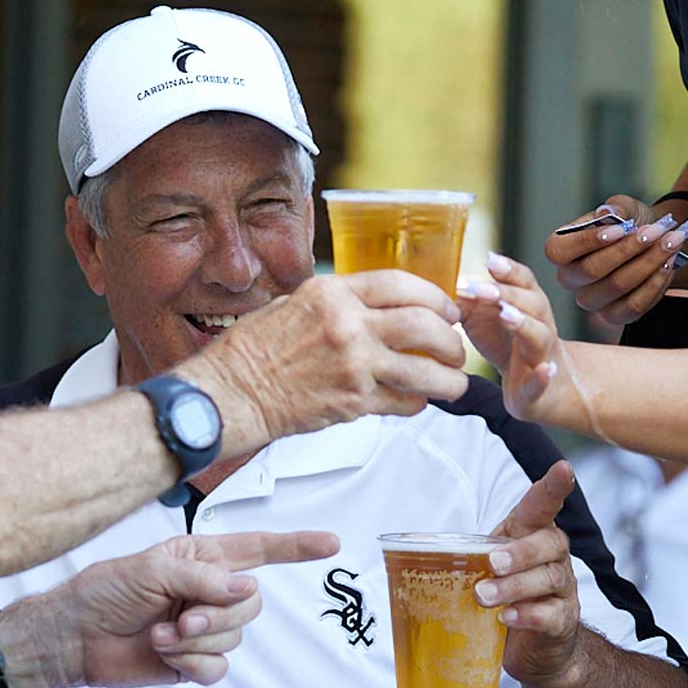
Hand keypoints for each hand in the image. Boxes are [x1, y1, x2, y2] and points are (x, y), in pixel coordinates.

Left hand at [52, 529, 339, 687]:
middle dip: (219, 615)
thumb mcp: (153, 569)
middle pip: (251, 603)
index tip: (329, 545)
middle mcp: (208, 589)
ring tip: (163, 635)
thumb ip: (204, 577)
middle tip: (184, 617)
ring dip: (197, 640)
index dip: (295, 547)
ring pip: (235, 637)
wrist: (77, 637)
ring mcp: (203, 626)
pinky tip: (167, 655)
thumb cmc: (104, 591)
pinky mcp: (194, 660)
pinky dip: (192, 664)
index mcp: (202, 556)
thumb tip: (244, 588)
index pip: (258, 548)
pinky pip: (219, 667)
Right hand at [187, 271, 468, 449]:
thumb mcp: (293, 303)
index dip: (435, 296)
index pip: (401, 284)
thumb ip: (337, 302)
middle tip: (456, 348)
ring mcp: (353, 366)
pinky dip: (417, 403)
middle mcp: (348, 325)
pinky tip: (417, 401)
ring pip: (425, 371)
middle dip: (450, 339)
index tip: (447, 309)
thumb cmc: (254, 349)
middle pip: (425, 325)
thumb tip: (376, 305)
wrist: (232, 393)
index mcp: (332, 293)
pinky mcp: (353, 402)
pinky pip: (404, 402)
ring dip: (449, 379)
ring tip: (454, 383)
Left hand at [457, 252, 569, 421]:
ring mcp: (540, 356)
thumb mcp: (485, 320)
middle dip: (509, 294)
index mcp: (526, 306)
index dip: (509, 270)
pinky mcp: (535, 389)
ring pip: (540, 337)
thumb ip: (467, 302)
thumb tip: (439, 285)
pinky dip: (543, 377)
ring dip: (525, 324)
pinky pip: (542, 382)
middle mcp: (539, 326)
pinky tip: (546, 369)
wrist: (535, 389)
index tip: (489, 260)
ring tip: (506, 316)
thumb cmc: (507, 347)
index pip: (524, 281)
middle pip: (534, 304)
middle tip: (481, 290)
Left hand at [476, 460, 581, 684]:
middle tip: (492, 562)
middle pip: (549, 542)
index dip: (553, 487)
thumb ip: (460, 553)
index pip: (543, 505)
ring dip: (514, 586)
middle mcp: (553, 556)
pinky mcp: (563, 620)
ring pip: (548, 578)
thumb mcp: (482, 566)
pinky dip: (527, 615)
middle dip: (520, 551)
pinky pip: (551, 614)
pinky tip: (507, 617)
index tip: (563, 468)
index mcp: (531, 534)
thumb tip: (403, 545)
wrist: (531, 644)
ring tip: (484, 596)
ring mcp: (562, 588)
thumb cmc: (505, 593)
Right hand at [545, 196, 687, 326]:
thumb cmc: (630, 223)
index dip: (587, 241)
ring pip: (617, 286)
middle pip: (592, 270)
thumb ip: (616, 207)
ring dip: (648, 262)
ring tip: (671, 242)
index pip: (558, 251)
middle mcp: (570, 279)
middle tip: (656, 231)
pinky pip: (635, 304)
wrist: (653, 241)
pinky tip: (669, 264)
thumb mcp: (624, 207)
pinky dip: (656, 283)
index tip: (620, 228)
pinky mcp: (615, 315)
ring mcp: (591, 301)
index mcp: (561, 250)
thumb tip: (606, 213)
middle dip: (628, 249)